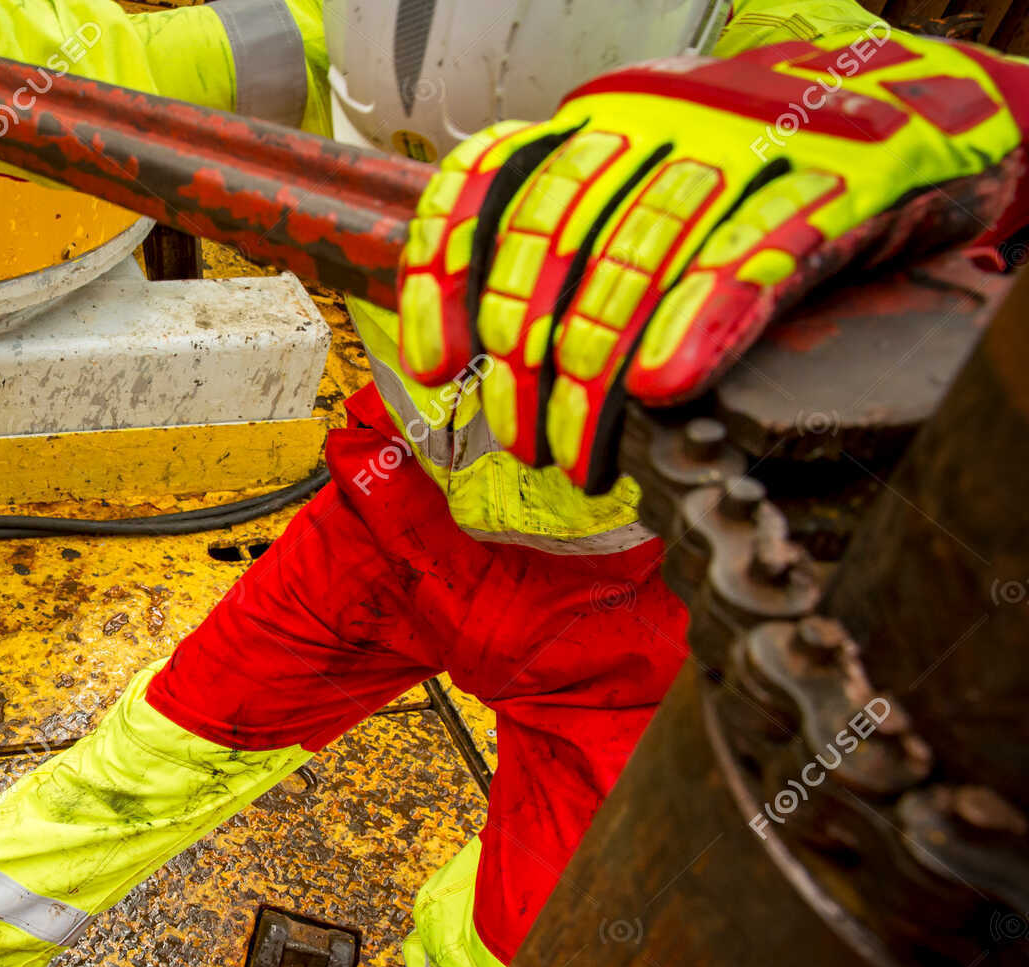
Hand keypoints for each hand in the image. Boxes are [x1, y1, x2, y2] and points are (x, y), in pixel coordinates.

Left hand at [396, 27, 1028, 492]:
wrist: (932, 108)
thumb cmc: (770, 175)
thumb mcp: (659, 185)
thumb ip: (582, 243)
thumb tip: (485, 345)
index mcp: (606, 116)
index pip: (494, 178)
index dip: (450, 272)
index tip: (435, 362)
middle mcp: (663, 115)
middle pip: (556, 241)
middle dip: (524, 360)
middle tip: (524, 443)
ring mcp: (750, 138)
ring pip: (639, 262)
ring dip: (594, 376)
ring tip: (579, 457)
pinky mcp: (840, 176)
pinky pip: (751, 255)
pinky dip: (697, 323)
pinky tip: (661, 387)